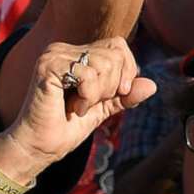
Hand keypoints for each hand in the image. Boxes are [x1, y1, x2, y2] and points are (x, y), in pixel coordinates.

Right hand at [0, 38, 153, 182]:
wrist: (40, 147)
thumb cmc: (66, 128)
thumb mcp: (104, 108)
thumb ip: (125, 95)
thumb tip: (153, 85)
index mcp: (76, 54)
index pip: (118, 46)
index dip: (125, 71)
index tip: (113, 95)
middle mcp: (64, 49)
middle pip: (115, 54)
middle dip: (112, 86)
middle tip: (89, 103)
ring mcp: (54, 55)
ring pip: (104, 63)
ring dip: (99, 94)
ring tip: (79, 105)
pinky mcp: (48, 66)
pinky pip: (88, 74)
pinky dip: (88, 97)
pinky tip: (72, 107)